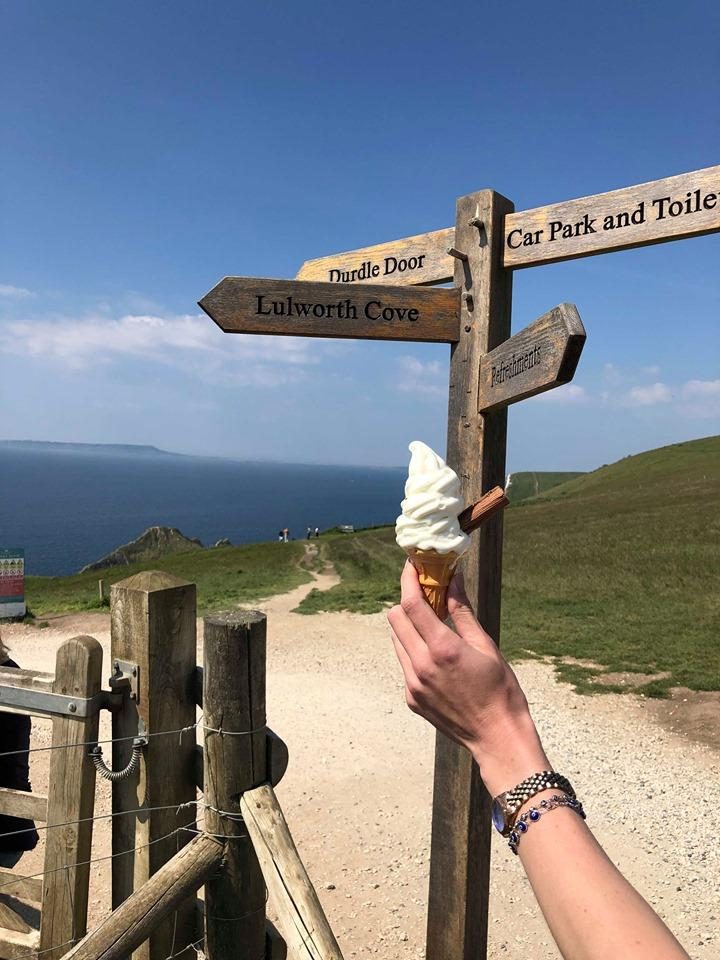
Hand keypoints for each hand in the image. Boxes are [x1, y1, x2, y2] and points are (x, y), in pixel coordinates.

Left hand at [387, 561, 548, 795]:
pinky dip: (414, 652)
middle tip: (426, 596)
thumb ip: (462, 612)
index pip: (411, 604)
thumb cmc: (500, 690)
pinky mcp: (411, 699)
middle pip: (395, 619)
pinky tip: (437, 659)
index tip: (412, 565)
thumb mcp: (486, 646)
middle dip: (406, 602)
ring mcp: (413, 685)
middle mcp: (421, 666)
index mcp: (442, 649)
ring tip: (433, 628)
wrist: (498, 738)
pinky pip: (404, 665)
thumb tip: (453, 579)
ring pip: (397, 642)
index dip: (408, 580)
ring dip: (409, 628)